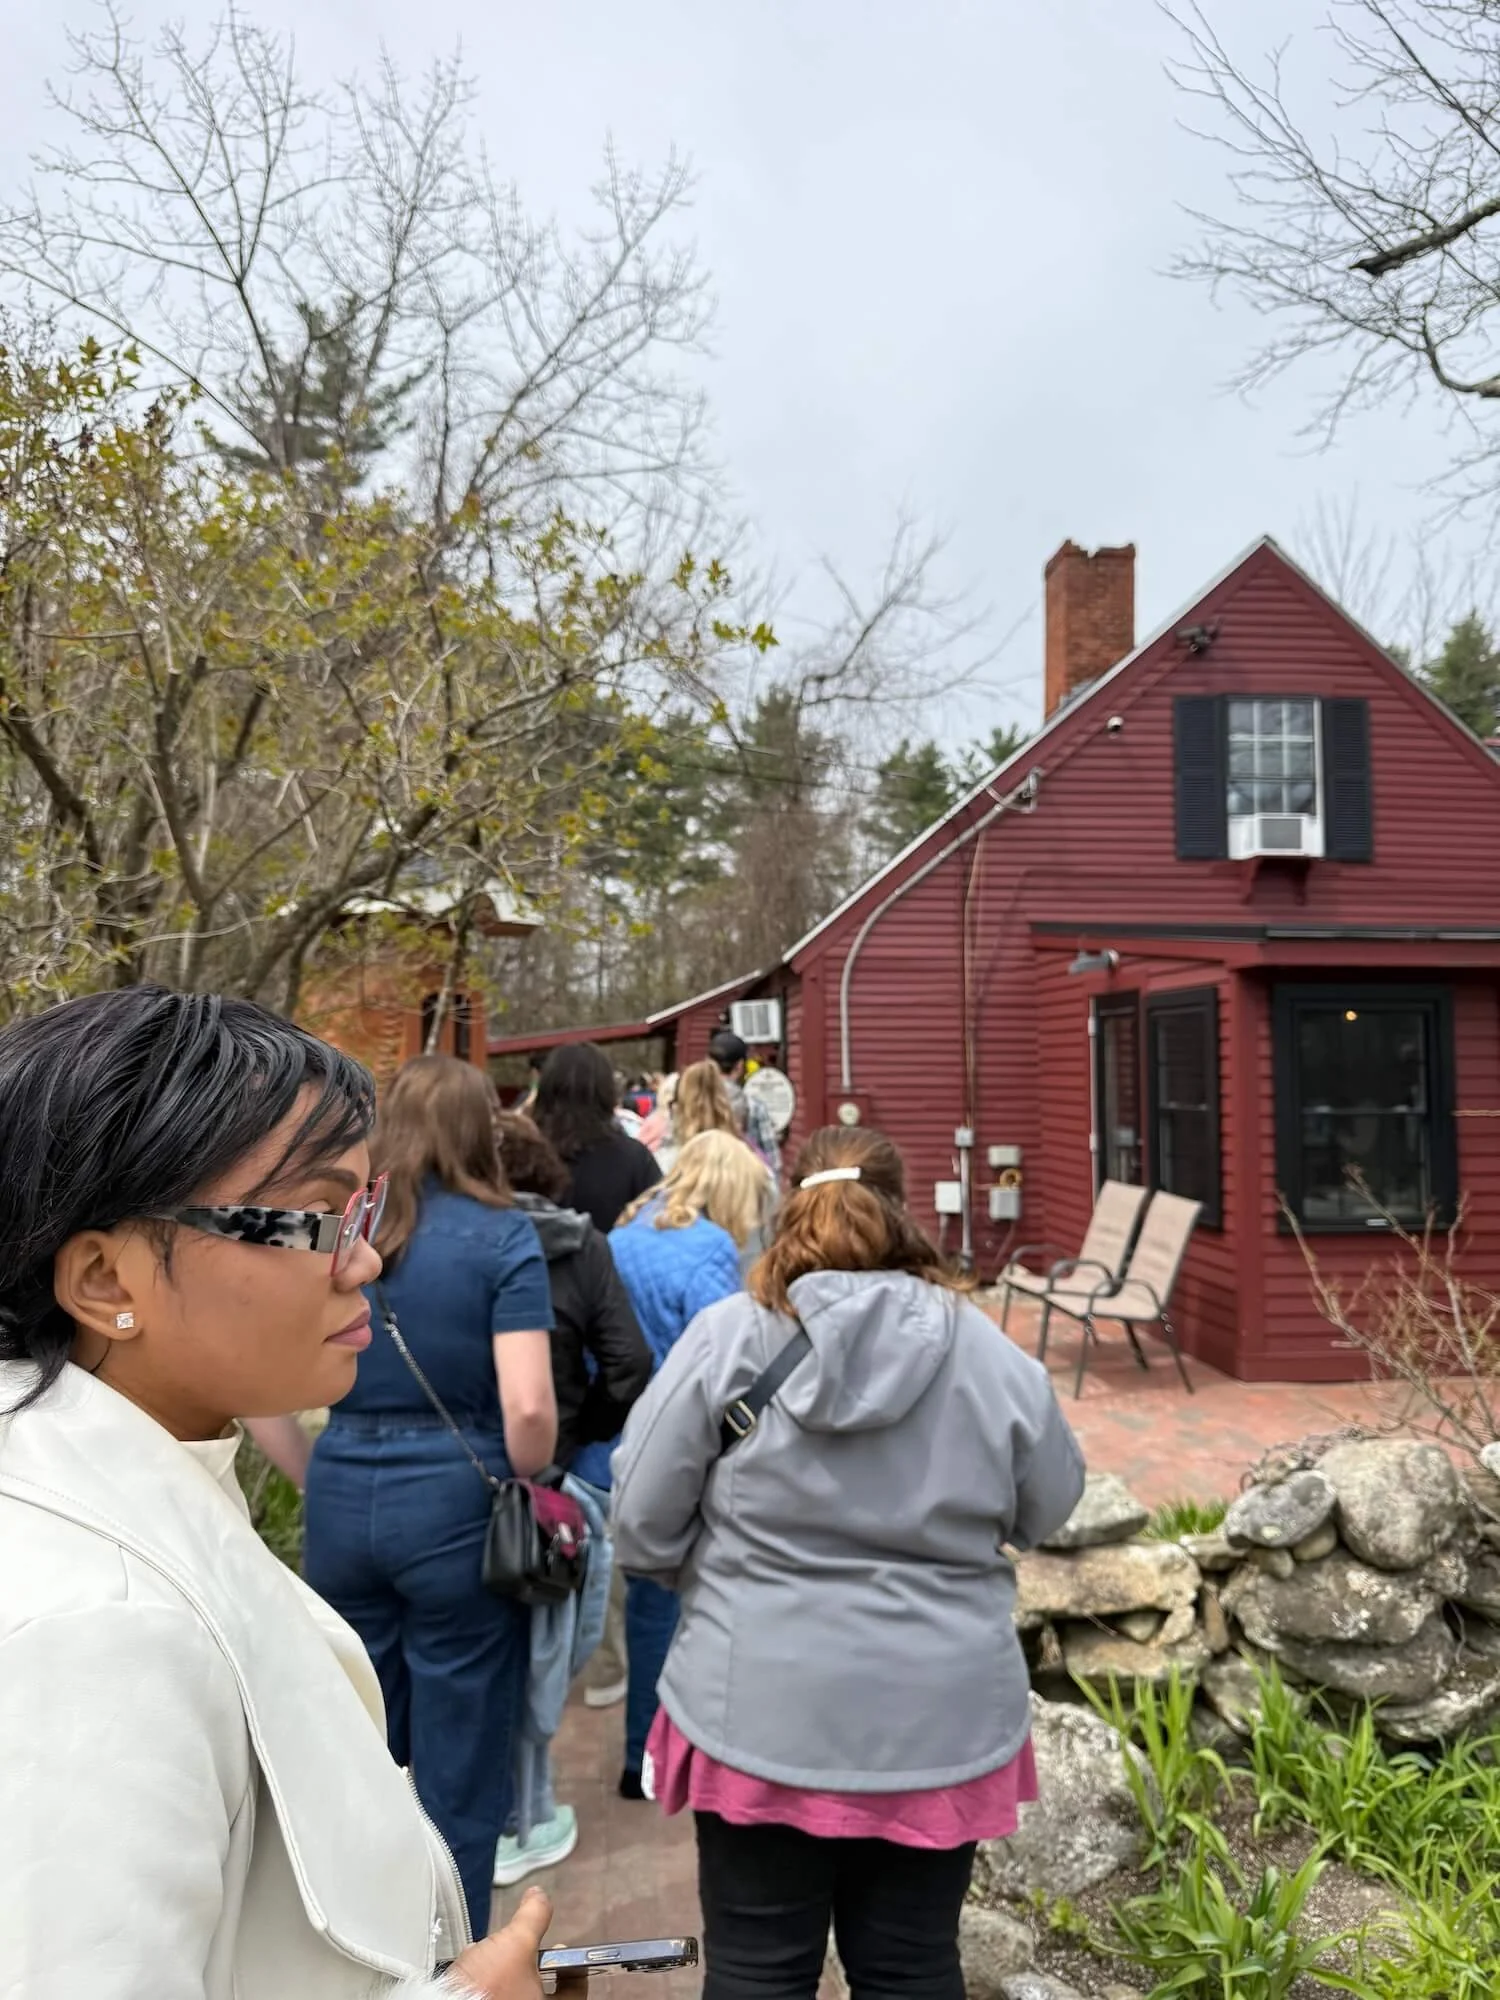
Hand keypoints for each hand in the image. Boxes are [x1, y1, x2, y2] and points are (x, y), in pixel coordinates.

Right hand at [448, 1886, 572, 1999]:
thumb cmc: (491, 1986)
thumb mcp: (518, 1941)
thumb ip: (534, 1916)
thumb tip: (539, 1896)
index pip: (574, 1991)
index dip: (572, 1968)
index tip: (561, 1950)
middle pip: (538, 1987)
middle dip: (528, 1962)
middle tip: (522, 1946)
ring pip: (511, 1989)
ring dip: (501, 1967)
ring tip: (489, 1950)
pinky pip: (489, 1992)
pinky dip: (482, 1977)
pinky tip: (471, 1963)